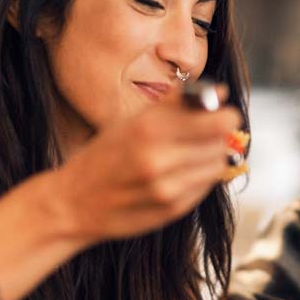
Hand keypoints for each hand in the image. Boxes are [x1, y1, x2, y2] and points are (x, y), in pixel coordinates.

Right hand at [54, 85, 241, 244]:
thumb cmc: (105, 156)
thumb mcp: (132, 121)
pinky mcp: (173, 209)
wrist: (74, 202)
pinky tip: (181, 174)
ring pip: (217, 166)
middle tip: (208, 134)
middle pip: (220, 143)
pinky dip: (200, 178)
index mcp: (148, 129)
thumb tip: (219, 89)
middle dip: (220, 137)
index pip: (215, 121)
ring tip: (191, 155)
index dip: (226, 116)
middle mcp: (159, 159)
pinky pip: (205, 188)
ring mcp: (167, 188)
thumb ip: (176, 104)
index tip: (224, 114)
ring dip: (211, 158)